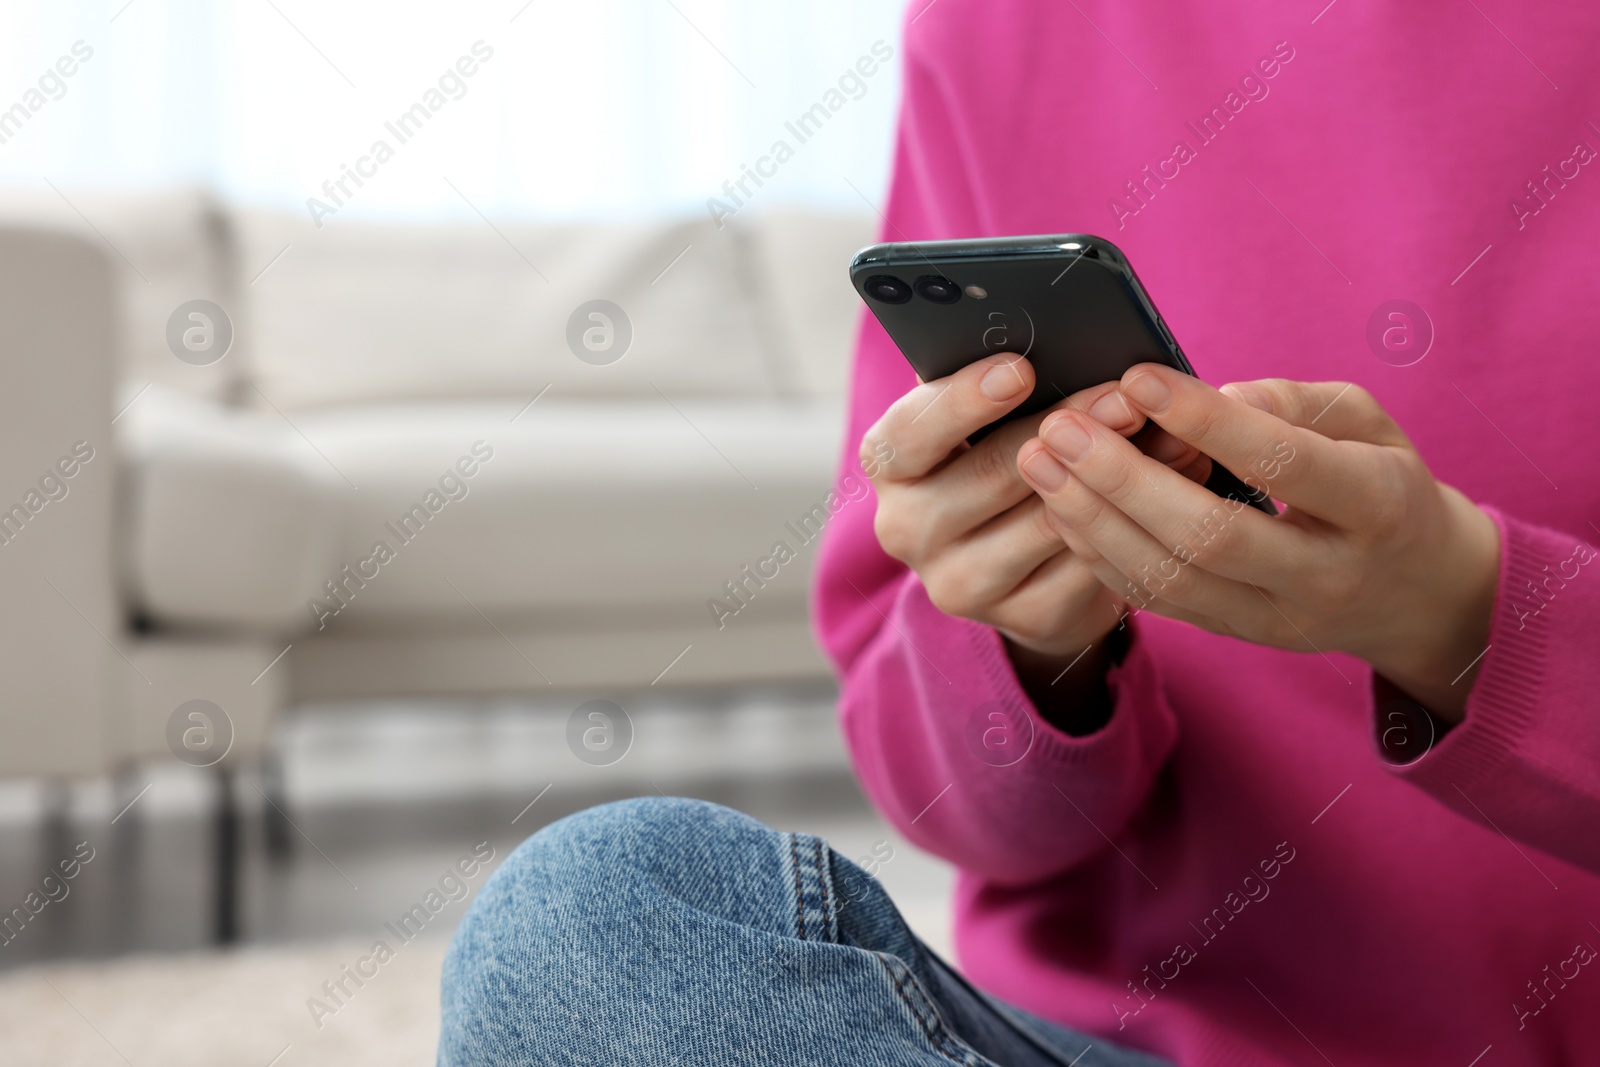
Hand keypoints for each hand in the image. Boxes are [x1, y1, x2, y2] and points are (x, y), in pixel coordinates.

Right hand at [861, 355, 1206, 723]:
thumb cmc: (1006, 457)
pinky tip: (1171, 491)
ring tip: (1171, 436)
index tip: (1021, 369)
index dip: (962, 400)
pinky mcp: (1024, 620)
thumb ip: (998, 383)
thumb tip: (1058, 340)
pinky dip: (1133, 525)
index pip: (908, 432)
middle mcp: (908, 529)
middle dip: (1069, 427)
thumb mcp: (984, 417)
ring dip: (1115, 476)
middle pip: (991, 474)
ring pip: (1048, 520)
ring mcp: (962, 583)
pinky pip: (1087, 567)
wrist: (1026, 564)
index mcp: (892, 466)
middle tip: (1126, 397)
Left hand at [1015, 364, 1499, 721]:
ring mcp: (1277, 618)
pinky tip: (1062, 507)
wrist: (1417, 593)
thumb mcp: (1369, 425)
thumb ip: (1296, 404)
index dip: (1205, 421)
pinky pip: (1156, 600)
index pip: (1282, 463)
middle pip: (1209, 536)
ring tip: (1040, 462)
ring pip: (1171, 579)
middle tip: (1060, 427)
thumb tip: (1215, 394)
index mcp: (1377, 506)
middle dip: (1122, 480)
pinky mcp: (1237, 636)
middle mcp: (1326, 574)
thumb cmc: (1383, 482)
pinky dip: (1100, 554)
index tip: (1138, 378)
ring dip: (1092, 520)